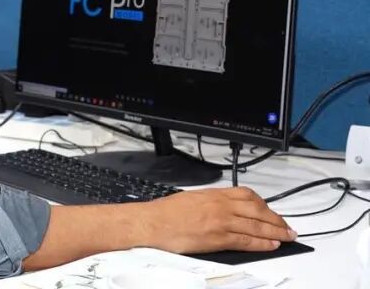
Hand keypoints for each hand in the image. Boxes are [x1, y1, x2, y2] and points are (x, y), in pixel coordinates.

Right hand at [139, 187, 296, 252]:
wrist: (153, 223)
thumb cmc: (166, 213)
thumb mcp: (191, 198)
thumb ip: (211, 202)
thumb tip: (224, 207)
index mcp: (214, 194)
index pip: (248, 196)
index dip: (265, 205)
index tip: (272, 211)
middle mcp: (221, 206)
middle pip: (258, 210)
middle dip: (276, 220)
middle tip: (288, 227)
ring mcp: (221, 222)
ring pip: (257, 226)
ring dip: (276, 232)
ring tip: (287, 237)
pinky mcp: (218, 238)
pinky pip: (247, 240)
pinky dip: (262, 243)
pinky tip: (271, 245)